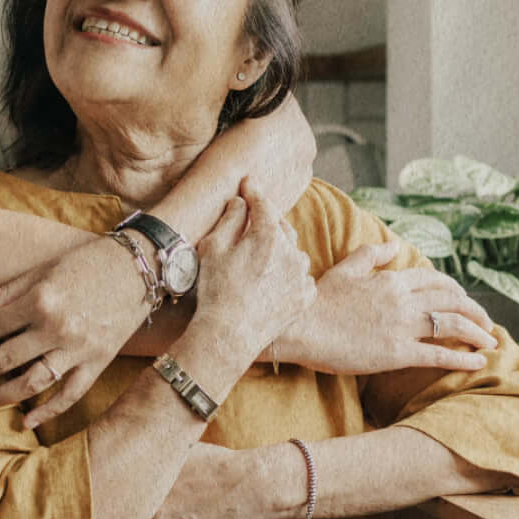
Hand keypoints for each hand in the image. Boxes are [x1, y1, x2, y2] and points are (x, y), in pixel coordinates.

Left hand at [0, 232, 152, 426]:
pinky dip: (48, 410)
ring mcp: (79, 349)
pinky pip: (70, 393)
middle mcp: (57, 328)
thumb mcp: (43, 271)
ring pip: (31, 382)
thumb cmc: (87, 263)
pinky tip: (25, 421)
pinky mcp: (99, 362)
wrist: (139, 268)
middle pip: (3, 359)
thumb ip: (5, 293)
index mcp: (40, 301)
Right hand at [191, 177, 315, 363]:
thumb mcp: (213, 248)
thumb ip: (230, 219)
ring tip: (261, 257)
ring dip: (279, 249)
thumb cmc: (216, 291)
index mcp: (268, 234)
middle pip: (280, 226)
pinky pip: (300, 276)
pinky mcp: (305, 297)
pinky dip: (289, 274)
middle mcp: (291, 251)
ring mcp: (301, 275)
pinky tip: (273, 281)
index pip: (262, 202)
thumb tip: (241, 202)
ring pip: (292, 251)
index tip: (248, 182)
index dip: (253, 190)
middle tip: (251, 221)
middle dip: (265, 221)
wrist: (229, 336)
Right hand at [269, 242, 497, 375]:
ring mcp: (402, 327)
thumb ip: (371, 255)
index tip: (464, 300)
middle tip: (487, 323)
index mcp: (392, 280)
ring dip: (477, 333)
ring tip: (491, 343)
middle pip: (452, 301)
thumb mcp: (345, 269)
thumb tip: (393, 246)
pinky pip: (438, 354)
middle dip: (475, 311)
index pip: (436, 280)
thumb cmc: (317, 301)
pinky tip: (478, 362)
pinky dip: (462, 358)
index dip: (455, 290)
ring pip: (452, 325)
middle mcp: (403, 301)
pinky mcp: (397, 353)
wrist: (300, 328)